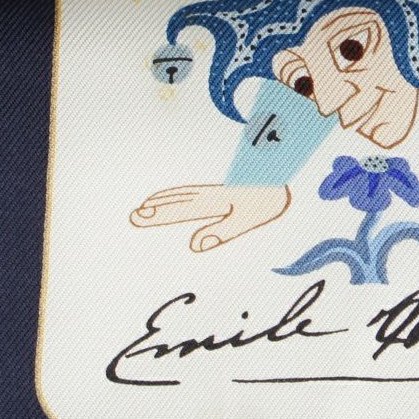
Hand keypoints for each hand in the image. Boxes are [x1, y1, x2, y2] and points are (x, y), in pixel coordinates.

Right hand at [130, 184, 290, 252]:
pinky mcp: (230, 190)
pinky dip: (182, 194)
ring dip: (166, 199)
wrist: (286, 173)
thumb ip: (221, 232)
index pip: (181, 210)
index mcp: (216, 201)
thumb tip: (194, 245)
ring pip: (187, 194)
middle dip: (156, 209)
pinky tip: (180, 197)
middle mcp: (214, 193)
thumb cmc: (269, 200)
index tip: (136, 217)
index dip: (158, 215)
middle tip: (132, 216)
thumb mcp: (247, 218)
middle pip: (179, 201)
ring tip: (146, 204)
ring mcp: (221, 190)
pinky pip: (198, 191)